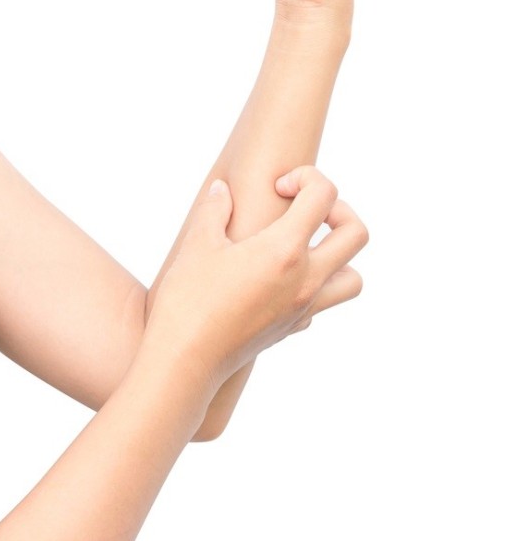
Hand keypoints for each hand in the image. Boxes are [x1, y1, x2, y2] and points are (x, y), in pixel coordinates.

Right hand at [146, 166, 367, 393]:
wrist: (184, 362)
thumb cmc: (188, 301)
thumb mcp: (198, 244)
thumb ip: (215, 209)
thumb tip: (221, 190)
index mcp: (285, 250)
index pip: (325, 195)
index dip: (306, 178)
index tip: (278, 187)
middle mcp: (306, 279)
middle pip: (356, 234)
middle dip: (337, 209)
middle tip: (302, 209)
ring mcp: (304, 307)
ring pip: (353, 278)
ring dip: (339, 254)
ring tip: (304, 245)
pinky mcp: (293, 327)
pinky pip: (323, 302)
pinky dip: (314, 284)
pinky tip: (278, 278)